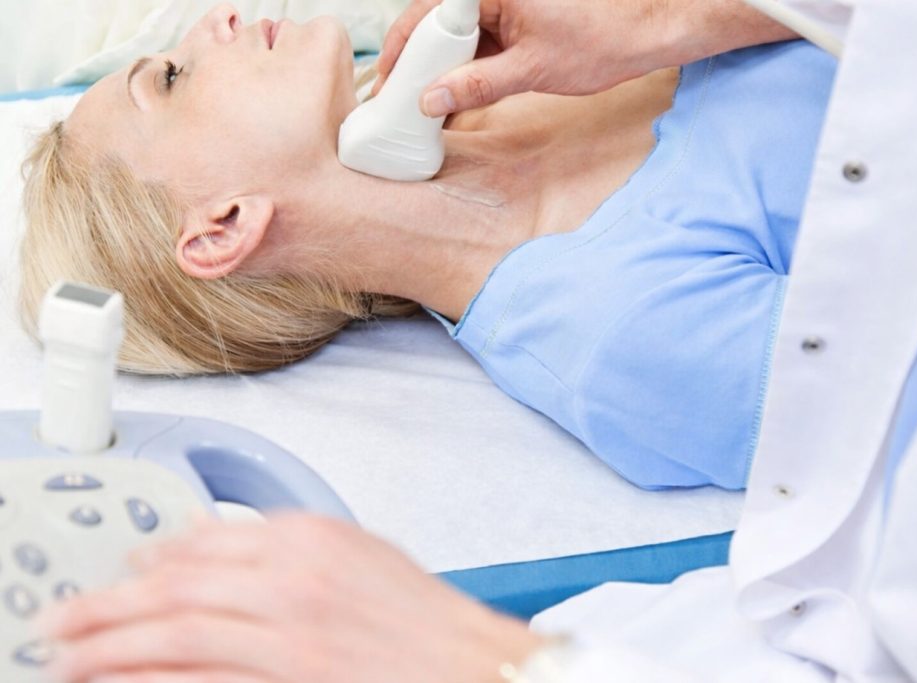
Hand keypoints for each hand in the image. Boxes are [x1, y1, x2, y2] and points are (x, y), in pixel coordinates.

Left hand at [40, 513, 543, 682]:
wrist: (471, 663)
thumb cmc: (424, 617)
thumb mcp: (358, 552)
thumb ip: (287, 541)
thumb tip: (212, 543)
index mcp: (311, 537)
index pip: (207, 541)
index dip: (152, 559)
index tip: (124, 571)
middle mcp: (294, 579)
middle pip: (177, 587)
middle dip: (109, 605)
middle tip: (67, 620)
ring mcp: (289, 635)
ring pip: (176, 636)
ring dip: (113, 647)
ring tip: (72, 657)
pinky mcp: (291, 681)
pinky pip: (204, 681)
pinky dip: (156, 682)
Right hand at [374, 0, 796, 116]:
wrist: (646, 32)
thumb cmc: (600, 41)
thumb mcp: (530, 71)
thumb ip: (476, 86)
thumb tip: (431, 101)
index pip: (426, 13)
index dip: (401, 51)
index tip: (386, 83)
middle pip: (435, 21)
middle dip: (415, 61)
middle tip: (396, 97)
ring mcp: (503, 1)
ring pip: (454, 33)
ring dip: (439, 66)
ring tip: (419, 101)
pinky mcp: (515, 16)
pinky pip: (477, 38)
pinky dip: (464, 65)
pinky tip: (452, 93)